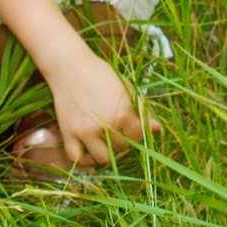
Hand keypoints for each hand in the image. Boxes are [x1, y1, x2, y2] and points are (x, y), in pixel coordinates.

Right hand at [48, 52, 151, 166]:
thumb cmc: (100, 74)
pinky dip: (85, 159)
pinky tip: (90, 150)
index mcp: (123, 113)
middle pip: (122, 148)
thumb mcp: (126, 87)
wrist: (69, 67)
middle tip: (117, 129)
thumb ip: (142, 110)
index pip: (139, 136)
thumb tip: (158, 129)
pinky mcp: (68, 134)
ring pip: (103, 159)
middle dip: (123, 141)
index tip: (132, 126)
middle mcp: (105, 125)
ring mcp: (85, 132)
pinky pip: (78, 159)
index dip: (138, 132)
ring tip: (105, 140)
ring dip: (107, 152)